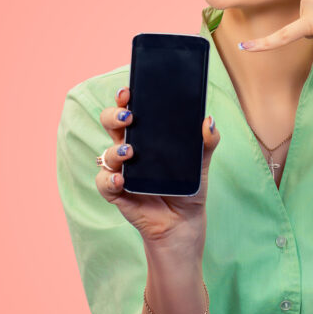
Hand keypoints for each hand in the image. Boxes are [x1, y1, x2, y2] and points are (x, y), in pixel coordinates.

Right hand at [93, 86, 220, 247]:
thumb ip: (207, 142)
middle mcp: (129, 149)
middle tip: (129, 117)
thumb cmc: (188, 187)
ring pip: (105, 153)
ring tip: (130, 153)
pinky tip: (121, 178)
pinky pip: (104, 183)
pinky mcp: (117, 192)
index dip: (124, 99)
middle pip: (111, 125)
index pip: (130, 111)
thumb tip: (208, 121)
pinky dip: (109, 179)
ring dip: (114, 150)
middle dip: (114, 116)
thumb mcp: (201, 162)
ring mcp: (121, 170)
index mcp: (146, 136)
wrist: (184, 222)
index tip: (128, 91)